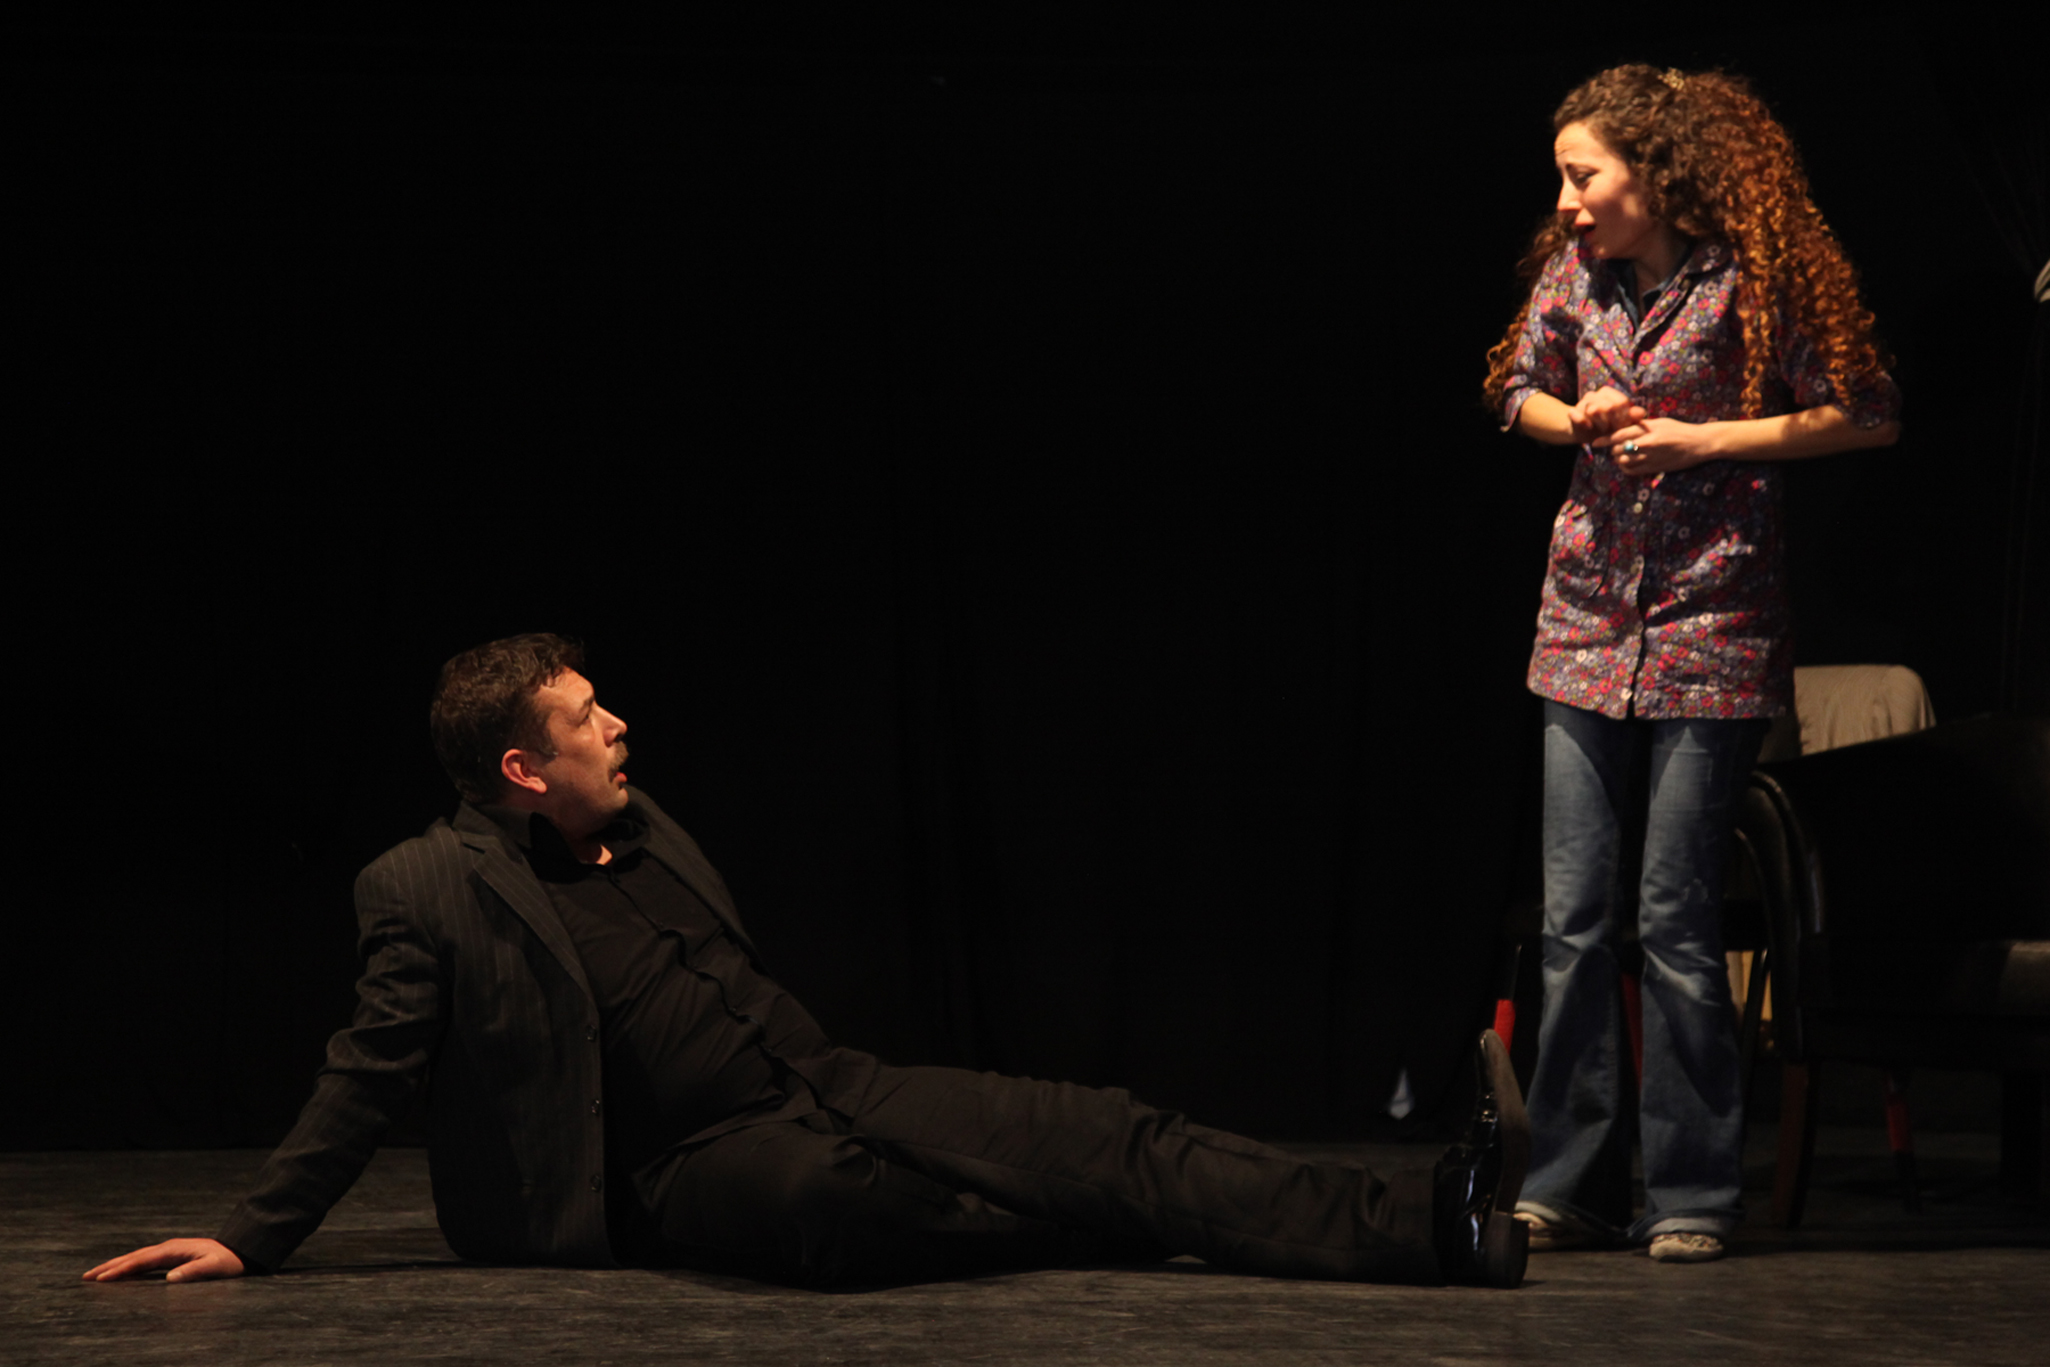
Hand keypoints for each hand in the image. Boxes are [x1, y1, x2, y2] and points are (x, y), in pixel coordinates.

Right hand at [83, 1238, 245, 1283]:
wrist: (241, 1250)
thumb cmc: (228, 1261)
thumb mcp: (214, 1267)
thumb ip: (194, 1271)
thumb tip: (170, 1278)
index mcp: (174, 1250)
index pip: (141, 1261)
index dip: (121, 1270)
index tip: (101, 1279)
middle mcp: (168, 1248)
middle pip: (133, 1257)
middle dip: (110, 1266)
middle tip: (86, 1276)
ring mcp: (169, 1251)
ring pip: (137, 1258)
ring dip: (116, 1265)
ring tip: (96, 1274)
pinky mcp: (172, 1256)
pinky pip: (145, 1262)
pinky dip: (129, 1266)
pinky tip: (122, 1273)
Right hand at [1567, 387, 1648, 443]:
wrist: (1582, 430)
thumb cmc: (1605, 425)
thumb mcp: (1620, 422)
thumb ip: (1631, 417)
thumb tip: (1642, 412)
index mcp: (1607, 393)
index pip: (1621, 402)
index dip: (1624, 416)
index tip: (1623, 425)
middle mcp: (1595, 395)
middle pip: (1609, 406)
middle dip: (1612, 421)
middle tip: (1612, 430)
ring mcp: (1582, 403)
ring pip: (1594, 410)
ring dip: (1600, 424)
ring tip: (1602, 431)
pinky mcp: (1572, 412)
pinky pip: (1577, 414)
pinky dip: (1583, 421)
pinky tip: (1588, 426)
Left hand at [1595, 416, 1710, 476]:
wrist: (1699, 444)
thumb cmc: (1680, 430)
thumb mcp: (1661, 422)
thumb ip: (1642, 425)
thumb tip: (1625, 424)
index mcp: (1648, 430)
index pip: (1619, 435)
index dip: (1605, 439)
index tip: (1596, 442)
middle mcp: (1647, 445)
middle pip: (1618, 449)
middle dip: (1613, 449)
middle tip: (1614, 448)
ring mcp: (1650, 458)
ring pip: (1623, 461)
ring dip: (1619, 459)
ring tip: (1621, 456)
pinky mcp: (1654, 468)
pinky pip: (1632, 471)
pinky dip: (1626, 468)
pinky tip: (1627, 464)